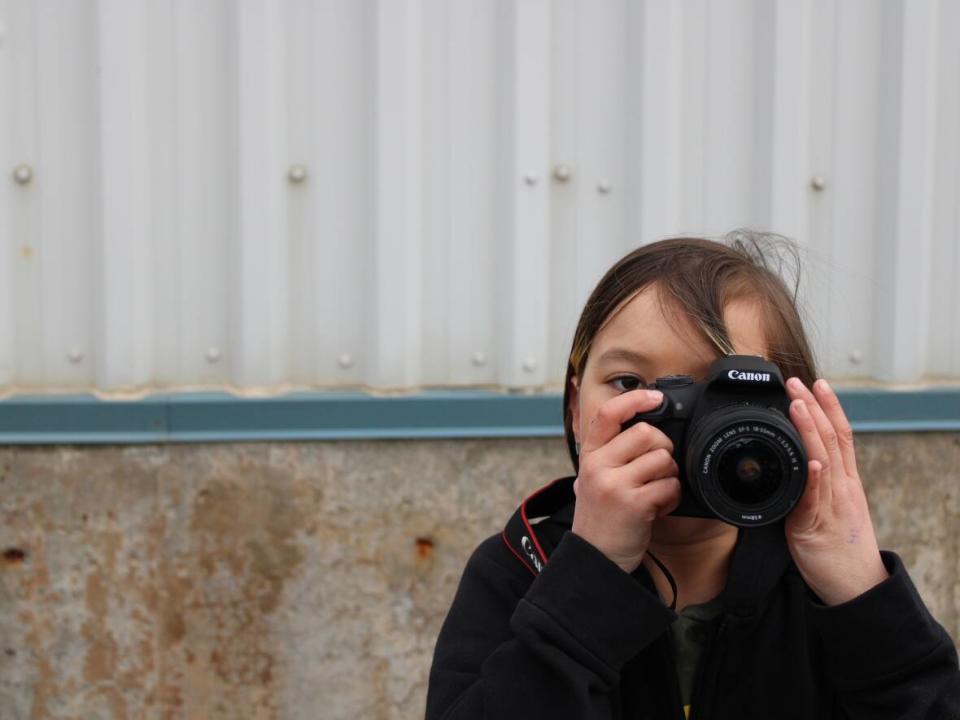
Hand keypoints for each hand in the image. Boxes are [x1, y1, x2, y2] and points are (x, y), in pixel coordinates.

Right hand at [571, 389, 681, 573]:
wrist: (595, 558)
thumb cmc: (601, 517)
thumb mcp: (593, 478)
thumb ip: (611, 453)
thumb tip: (643, 425)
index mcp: (589, 455)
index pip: (608, 414)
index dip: (634, 399)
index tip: (656, 397)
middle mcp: (598, 466)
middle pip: (646, 433)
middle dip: (663, 448)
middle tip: (658, 468)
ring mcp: (615, 484)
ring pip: (662, 459)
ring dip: (669, 475)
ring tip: (657, 491)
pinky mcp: (633, 504)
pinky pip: (669, 486)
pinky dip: (672, 497)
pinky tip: (659, 507)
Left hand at [784, 377, 888, 604]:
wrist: (856, 587)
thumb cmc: (838, 549)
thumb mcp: (830, 507)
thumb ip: (816, 484)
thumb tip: (799, 462)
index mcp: (845, 482)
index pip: (841, 436)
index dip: (830, 407)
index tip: (818, 382)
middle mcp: (842, 488)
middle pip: (832, 440)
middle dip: (814, 407)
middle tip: (797, 381)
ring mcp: (832, 506)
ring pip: (823, 461)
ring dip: (810, 431)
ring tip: (798, 405)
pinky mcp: (816, 528)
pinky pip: (816, 501)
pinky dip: (815, 479)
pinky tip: (813, 462)